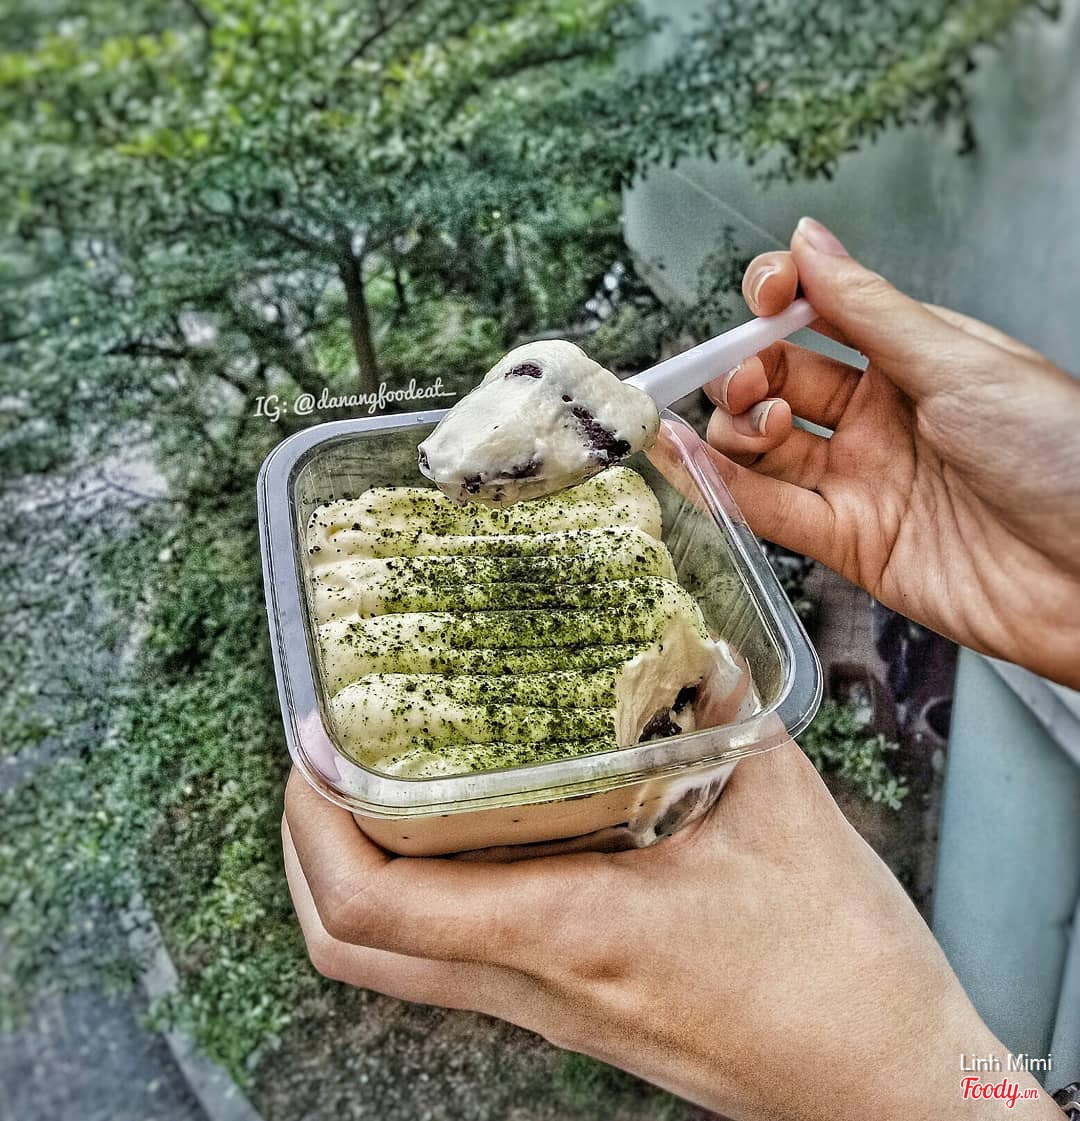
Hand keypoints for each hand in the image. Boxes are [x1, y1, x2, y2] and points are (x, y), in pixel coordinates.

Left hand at [282, 748, 1059, 1120]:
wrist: (879, 1080)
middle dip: (307, 850)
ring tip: (369, 788)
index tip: (312, 750)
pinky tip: (464, 832)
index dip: (316, 827)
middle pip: (349, 948)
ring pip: (390, 965)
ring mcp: (548, 1008)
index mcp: (571, 930)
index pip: (379, 906)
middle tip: (321, 762)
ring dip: (352, 878)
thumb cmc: (839, 968)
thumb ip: (724, 711)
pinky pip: (453, 961)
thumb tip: (689, 643)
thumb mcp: (783, 812)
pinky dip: (420, 898)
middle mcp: (537, 983)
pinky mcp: (572, 1010)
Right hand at [702, 217, 1079, 687]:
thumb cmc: (1064, 457)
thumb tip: (808, 242)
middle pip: (779, 380)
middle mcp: (879, 419)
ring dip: (734, 425)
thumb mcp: (962, 364)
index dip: (781, 300)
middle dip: (747, 367)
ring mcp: (860, 482)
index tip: (762, 293)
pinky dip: (719, 486)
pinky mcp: (847, 544)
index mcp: (914, 362)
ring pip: (762, 446)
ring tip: (753, 421)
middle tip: (750, 375)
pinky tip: (684, 458)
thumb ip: (869, 311)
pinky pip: (768, 511)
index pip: (823, 317)